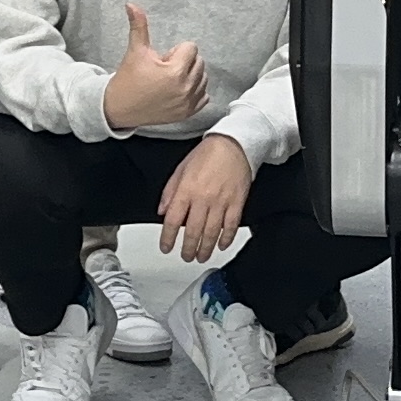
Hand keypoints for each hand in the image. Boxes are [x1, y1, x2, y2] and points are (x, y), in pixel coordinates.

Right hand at [103, 2, 208, 131]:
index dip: (175, 51)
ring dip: (190, 76)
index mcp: (174, 72)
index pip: (191, 48)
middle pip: (199, 62)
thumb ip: (139, 26)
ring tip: (169, 81)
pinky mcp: (187, 113)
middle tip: (164, 70)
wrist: (119, 109)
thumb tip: (131, 4)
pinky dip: (194, 92)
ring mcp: (187, 103)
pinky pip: (204, 96)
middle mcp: (184, 88)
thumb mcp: (135, 51)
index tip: (162, 60)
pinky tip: (177, 91)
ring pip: (203, 78)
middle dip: (183, 62)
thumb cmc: (128, 79)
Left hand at [156, 135, 253, 260]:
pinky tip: (222, 245)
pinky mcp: (237, 203)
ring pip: (212, 232)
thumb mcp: (181, 168)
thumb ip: (170, 191)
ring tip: (201, 256)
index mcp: (186, 189)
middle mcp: (203, 198)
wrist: (234, 144)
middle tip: (186, 256)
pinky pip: (231, 226)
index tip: (166, 247)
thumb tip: (163, 210)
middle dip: (188, 248)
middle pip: (193, 231)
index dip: (168, 237)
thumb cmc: (208, 154)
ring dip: (205, 248)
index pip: (173, 220)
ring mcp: (221, 202)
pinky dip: (226, 238)